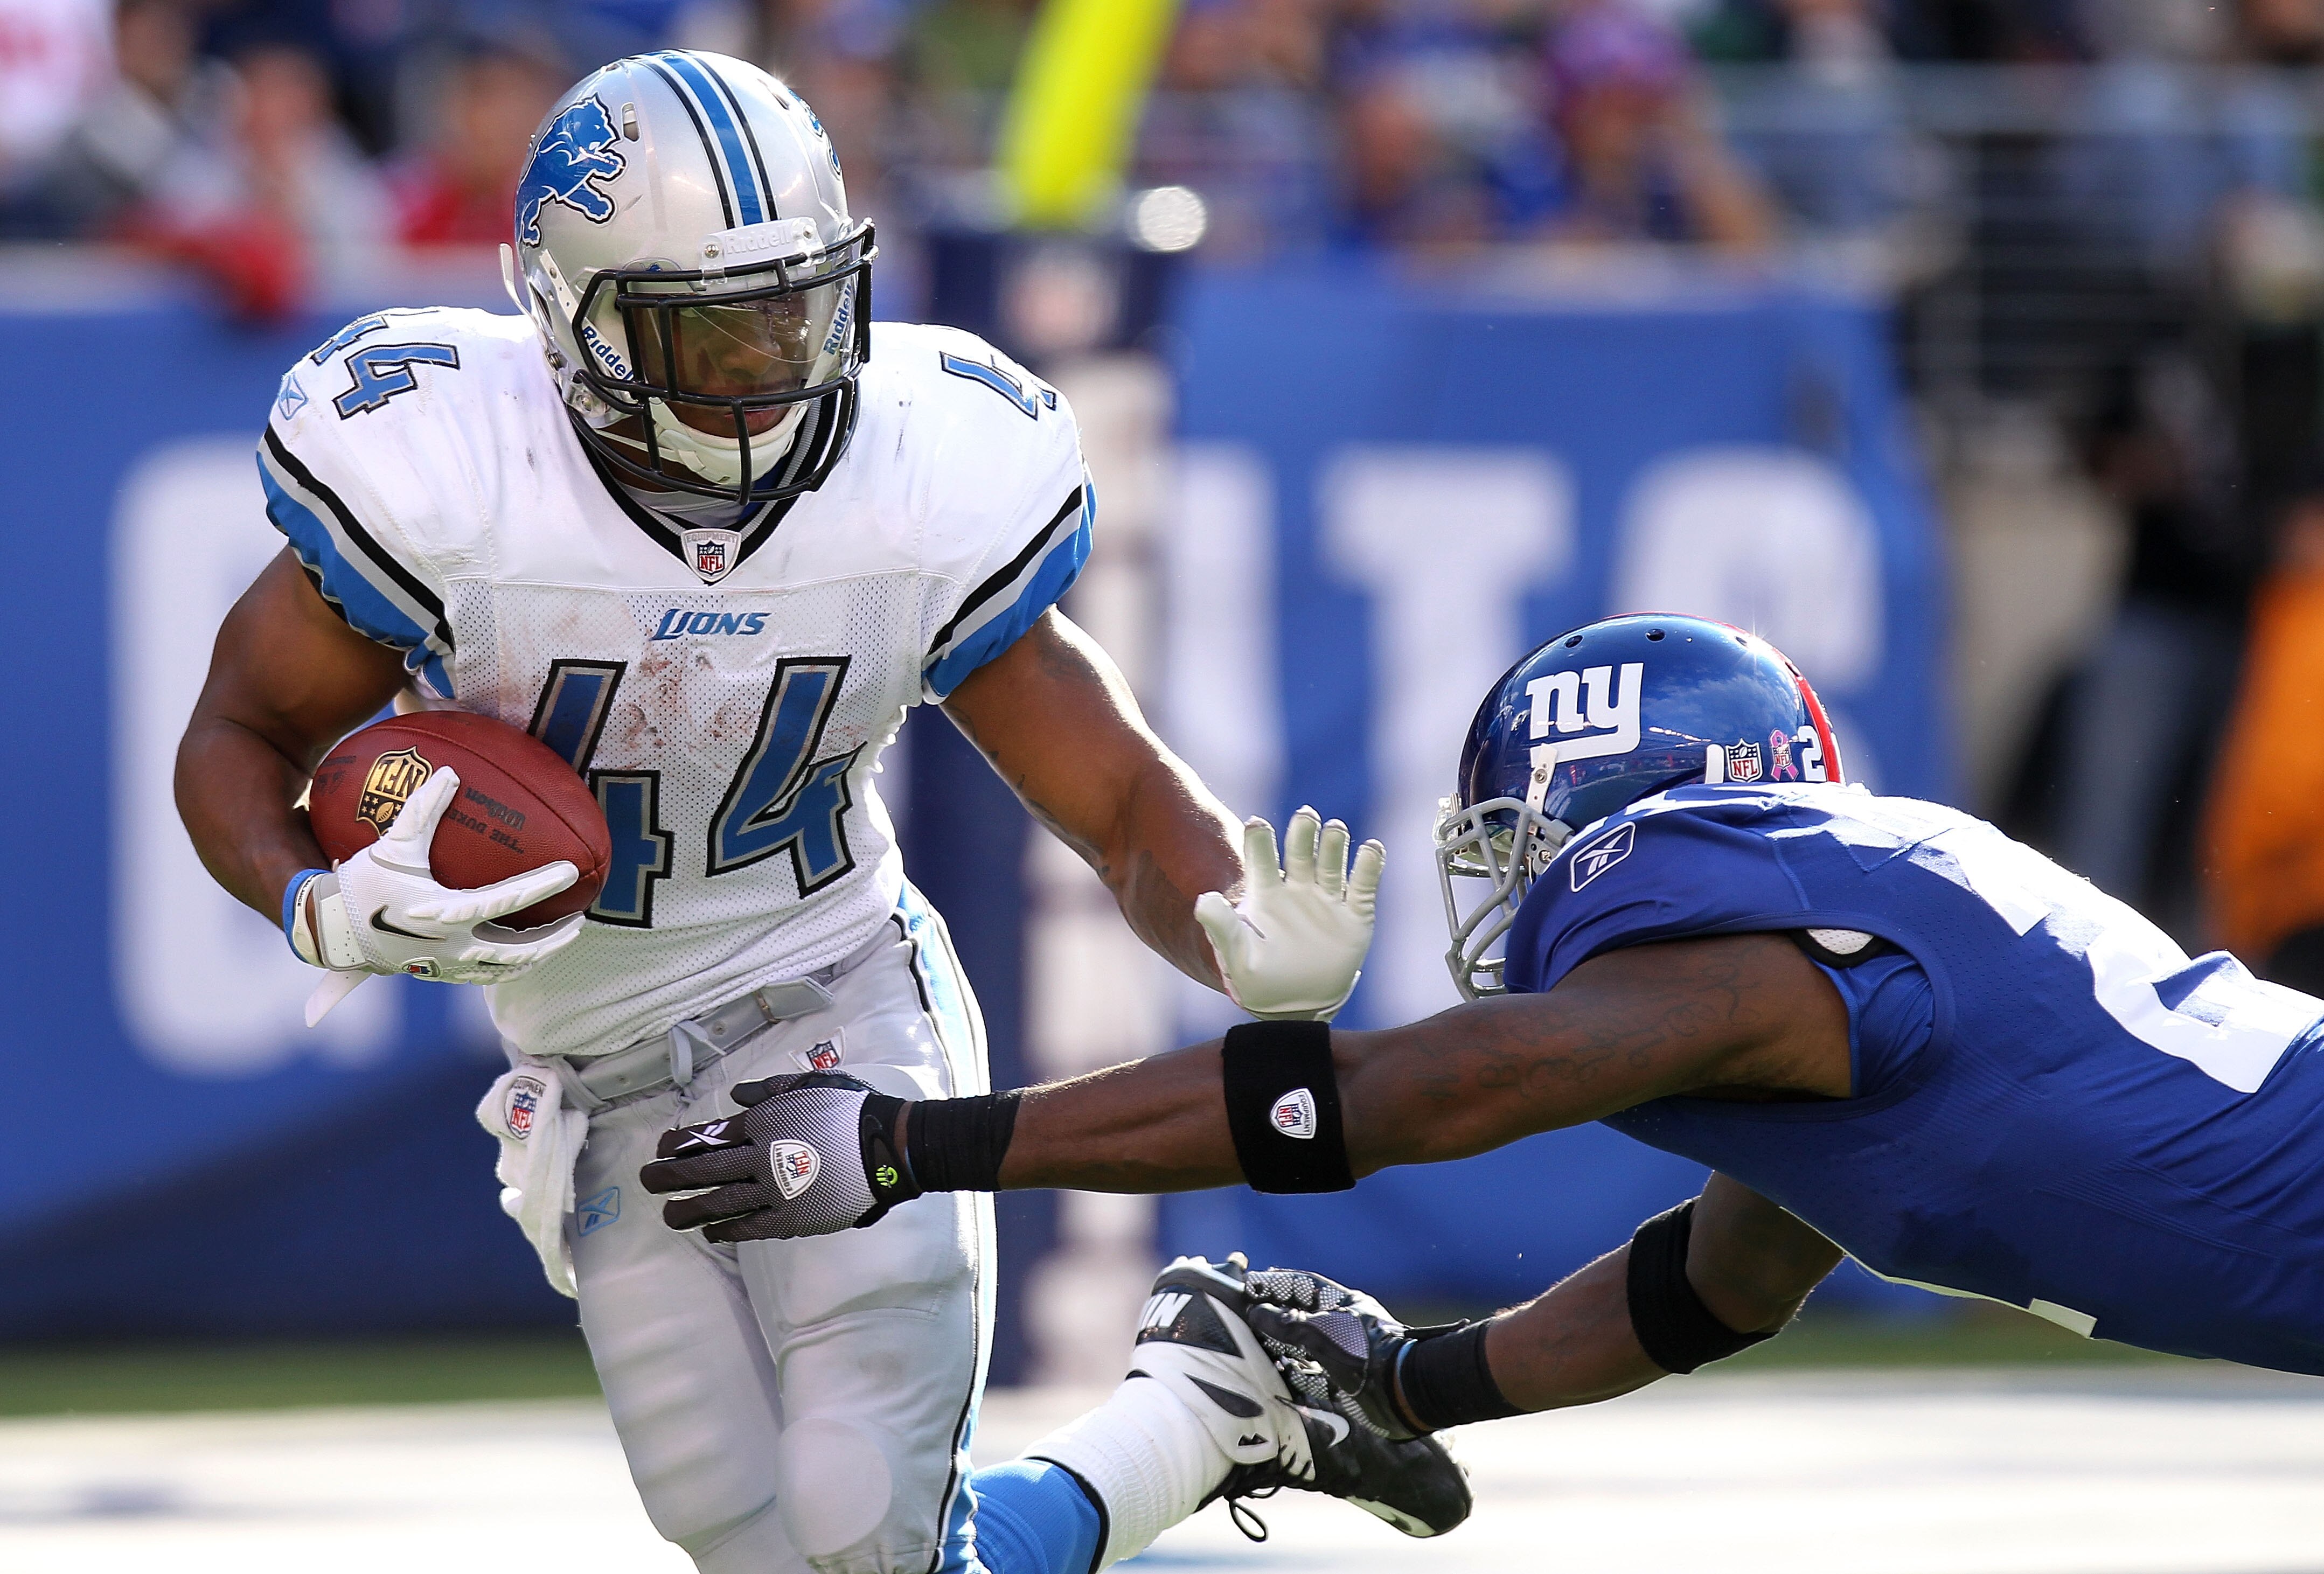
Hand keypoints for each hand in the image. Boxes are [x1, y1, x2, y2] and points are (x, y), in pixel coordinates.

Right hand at [286, 765, 582, 990]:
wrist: (329, 931)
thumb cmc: (361, 884)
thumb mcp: (392, 845)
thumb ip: (422, 808)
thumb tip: (451, 772)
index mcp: (442, 914)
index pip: (504, 902)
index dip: (540, 886)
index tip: (570, 871)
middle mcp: (448, 947)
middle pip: (516, 951)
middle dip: (553, 939)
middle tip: (580, 920)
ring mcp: (445, 966)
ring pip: (504, 970)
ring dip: (538, 957)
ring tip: (563, 939)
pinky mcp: (439, 975)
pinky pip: (485, 976)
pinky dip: (511, 967)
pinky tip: (526, 954)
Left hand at [640, 1072, 919, 1241]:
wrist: (888, 1146)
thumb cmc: (852, 1109)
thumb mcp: (811, 1085)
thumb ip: (771, 1090)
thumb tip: (736, 1094)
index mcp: (764, 1122)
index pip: (711, 1135)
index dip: (681, 1143)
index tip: (662, 1147)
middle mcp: (761, 1157)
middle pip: (704, 1169)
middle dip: (670, 1176)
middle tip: (647, 1181)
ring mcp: (774, 1191)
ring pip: (720, 1202)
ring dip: (689, 1209)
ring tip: (668, 1216)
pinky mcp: (791, 1218)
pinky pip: (751, 1227)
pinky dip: (728, 1230)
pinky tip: (712, 1233)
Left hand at [1195, 808, 1382, 1020]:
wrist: (1294, 1006)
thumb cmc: (1259, 979)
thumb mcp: (1237, 956)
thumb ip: (1221, 927)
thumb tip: (1203, 899)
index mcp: (1266, 893)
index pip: (1261, 858)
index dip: (1259, 840)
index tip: (1256, 824)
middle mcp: (1297, 889)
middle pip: (1300, 852)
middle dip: (1303, 832)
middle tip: (1305, 816)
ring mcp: (1326, 900)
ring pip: (1331, 863)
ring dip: (1334, 844)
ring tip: (1335, 829)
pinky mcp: (1354, 917)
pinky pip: (1363, 886)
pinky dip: (1369, 866)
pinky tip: (1372, 848)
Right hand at [1243, 1264, 1427, 1439]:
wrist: (1399, 1392)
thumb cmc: (1362, 1351)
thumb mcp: (1318, 1332)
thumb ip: (1285, 1322)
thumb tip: (1256, 1312)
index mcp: (1343, 1304)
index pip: (1304, 1285)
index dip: (1277, 1283)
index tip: (1252, 1283)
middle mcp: (1344, 1326)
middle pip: (1303, 1317)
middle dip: (1276, 1318)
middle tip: (1248, 1318)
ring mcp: (1345, 1354)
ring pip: (1307, 1347)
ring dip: (1283, 1348)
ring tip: (1258, 1348)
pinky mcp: (1345, 1381)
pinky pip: (1315, 1375)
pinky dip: (1297, 1375)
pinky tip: (1281, 1374)